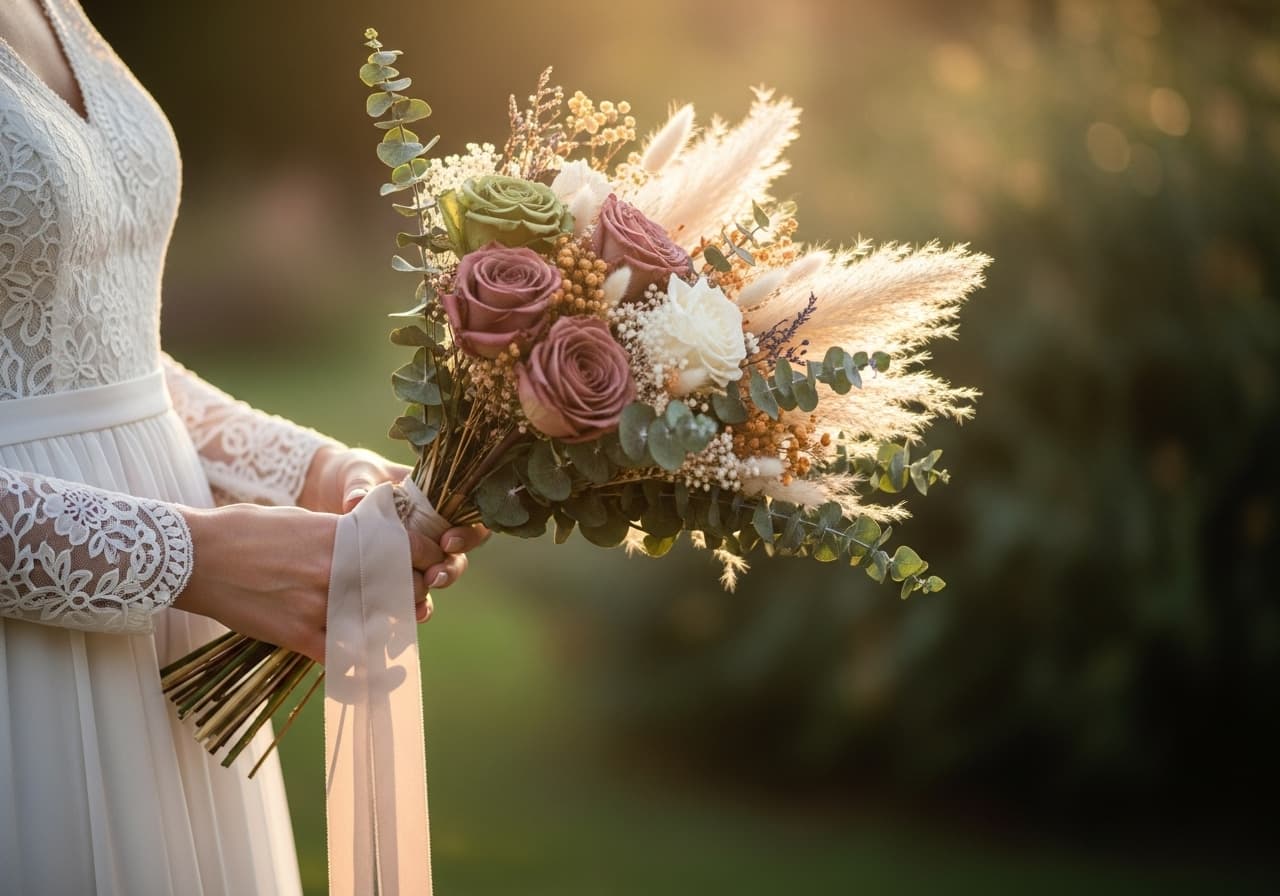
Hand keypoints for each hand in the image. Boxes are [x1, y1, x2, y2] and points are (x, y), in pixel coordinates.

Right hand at [173, 503, 485, 661]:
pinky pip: (347, 661)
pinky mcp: (298, 635)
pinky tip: (389, 673)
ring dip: (396, 629)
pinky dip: (370, 671)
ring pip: (381, 624)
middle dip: (414, 595)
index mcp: (342, 534)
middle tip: (414, 599)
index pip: (406, 548)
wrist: (195, 556)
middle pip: (402, 588)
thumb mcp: (303, 520)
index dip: (426, 558)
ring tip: (399, 629)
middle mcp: (338, 568)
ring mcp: (319, 604)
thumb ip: (342, 533)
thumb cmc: (247, 531)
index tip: (430, 564)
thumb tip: (372, 541)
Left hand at [299, 446, 490, 619]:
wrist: (330, 491)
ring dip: (436, 587)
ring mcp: (416, 554)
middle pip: (458, 553)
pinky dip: (416, 606)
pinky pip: (416, 594)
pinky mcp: (398, 573)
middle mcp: (432, 529)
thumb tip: (356, 500)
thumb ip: (360, 485)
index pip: (468, 517)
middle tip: (435, 575)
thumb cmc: (355, 476)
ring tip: (421, 596)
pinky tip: (410, 614)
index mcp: (434, 500)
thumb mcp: (358, 473)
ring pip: (441, 574)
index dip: (467, 532)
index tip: (447, 540)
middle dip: (451, 567)